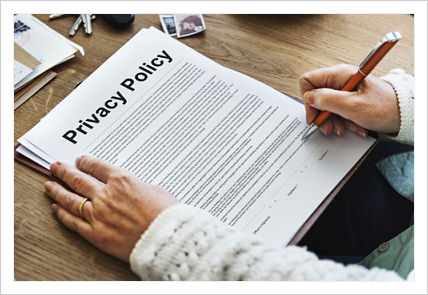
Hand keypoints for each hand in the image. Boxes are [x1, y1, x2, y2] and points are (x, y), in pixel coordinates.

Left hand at [45, 155, 178, 261]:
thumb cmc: (165, 214)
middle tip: (55, 167)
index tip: (80, 161)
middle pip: (79, 180)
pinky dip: (63, 214)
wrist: (165, 238)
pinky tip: (56, 209)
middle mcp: (106, 195)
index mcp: (122, 180)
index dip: (86, 162)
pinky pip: (74, 222)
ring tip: (49, 186)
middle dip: (65, 172)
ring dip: (58, 191)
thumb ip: (136, 186)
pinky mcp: (96, 234)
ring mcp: (98, 214)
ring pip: (71, 200)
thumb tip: (130, 188)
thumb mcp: (155, 190)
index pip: (98, 167)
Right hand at [299, 64, 399, 136]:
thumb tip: (310, 98)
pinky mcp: (348, 99)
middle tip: (330, 127)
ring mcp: (343, 90)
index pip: (308, 81)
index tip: (315, 115)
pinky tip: (353, 126)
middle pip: (316, 97)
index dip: (308, 99)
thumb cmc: (384, 107)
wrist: (404, 114)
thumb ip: (327, 100)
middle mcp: (339, 80)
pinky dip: (343, 121)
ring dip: (333, 121)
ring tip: (344, 128)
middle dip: (322, 115)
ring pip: (326, 107)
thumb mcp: (352, 106)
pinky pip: (337, 111)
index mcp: (339, 74)